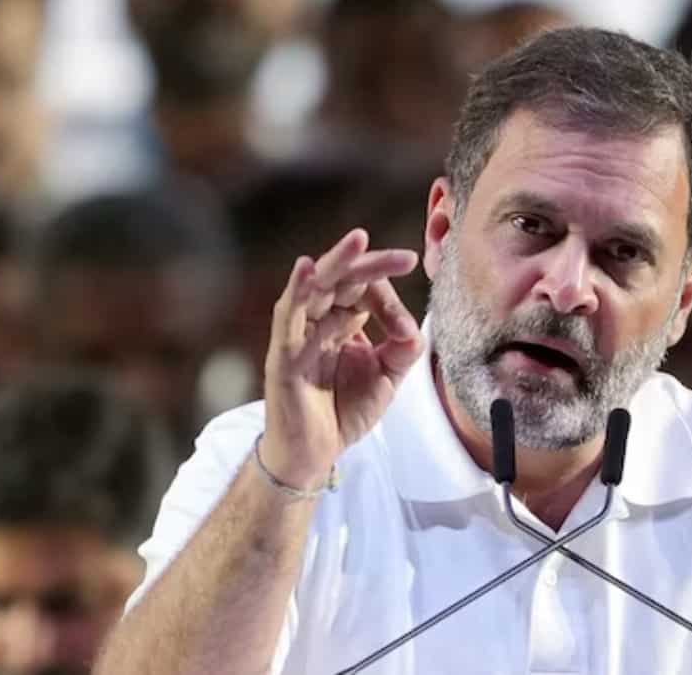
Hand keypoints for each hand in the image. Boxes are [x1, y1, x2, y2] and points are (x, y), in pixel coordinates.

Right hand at [260, 228, 424, 488]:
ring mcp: (298, 334)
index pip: (365, 290)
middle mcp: (319, 320)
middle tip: (405, 257)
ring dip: (336, 262)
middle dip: (372, 264)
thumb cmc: (345, 411)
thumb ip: (403, 347)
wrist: (315, 453)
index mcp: (343, 321)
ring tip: (358, 240)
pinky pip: (287, 316)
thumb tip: (409, 323)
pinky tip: (306, 268)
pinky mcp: (282, 353)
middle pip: (343, 279)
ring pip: (315, 287)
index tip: (407, 325)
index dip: (390, 297)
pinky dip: (295, 290)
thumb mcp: (387, 376)